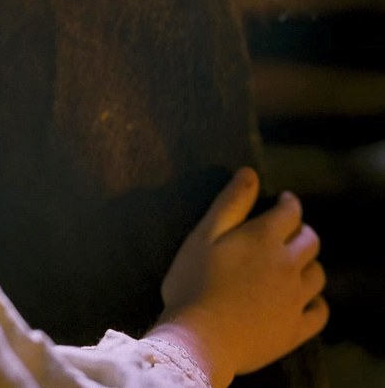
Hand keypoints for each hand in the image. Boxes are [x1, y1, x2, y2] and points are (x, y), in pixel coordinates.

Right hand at [145, 167, 327, 386]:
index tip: (284, 202)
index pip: (289, 213)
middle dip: (302, 232)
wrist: (198, 339)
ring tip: (295, 265)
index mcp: (263, 239)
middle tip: (289, 233)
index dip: (289, 204)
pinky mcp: (294, 329)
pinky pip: (319, 312)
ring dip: (308, 265)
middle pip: (310, 241)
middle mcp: (286, 265)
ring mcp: (294, 299)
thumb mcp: (202, 236)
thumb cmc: (192, 284)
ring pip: (317, 274)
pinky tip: (304, 301)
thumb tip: (249, 173)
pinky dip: (316, 302)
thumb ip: (229, 203)